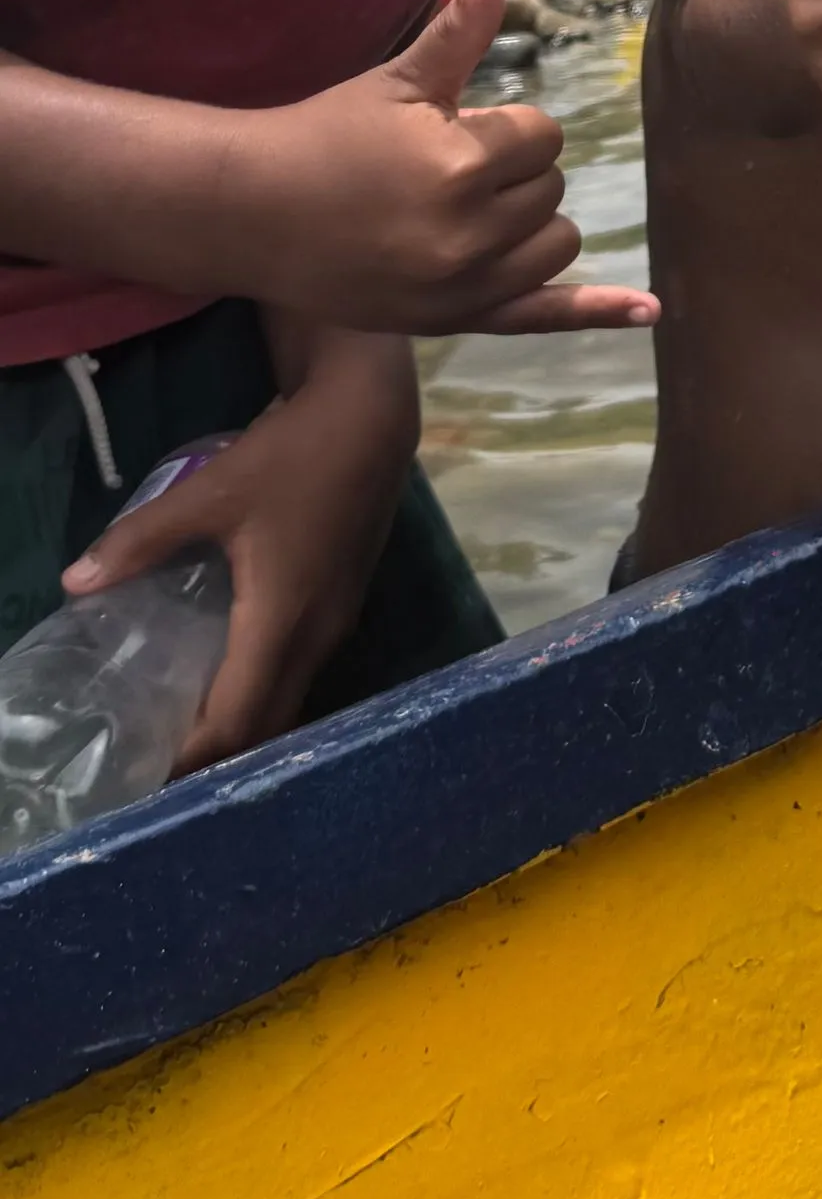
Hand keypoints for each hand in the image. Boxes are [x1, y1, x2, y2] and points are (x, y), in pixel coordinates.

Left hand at [61, 338, 416, 772]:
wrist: (370, 418)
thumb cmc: (292, 458)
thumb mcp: (210, 492)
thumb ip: (142, 540)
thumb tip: (74, 582)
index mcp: (283, 621)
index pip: (238, 720)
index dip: (195, 757)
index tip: (149, 779)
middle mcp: (318, 637)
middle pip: (268, 725)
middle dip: (216, 756)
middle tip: (158, 766)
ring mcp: (337, 623)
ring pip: (289, 700)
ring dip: (242, 726)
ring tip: (184, 732)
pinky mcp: (343, 605)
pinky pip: (299, 672)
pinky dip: (262, 692)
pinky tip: (226, 676)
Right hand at [239, 0, 659, 335]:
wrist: (255, 214)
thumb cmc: (327, 135)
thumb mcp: (398, 80)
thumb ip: (459, 31)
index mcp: (460, 165)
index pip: (541, 136)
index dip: (502, 126)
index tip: (452, 128)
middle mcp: (470, 234)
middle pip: (551, 190)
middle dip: (512, 172)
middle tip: (444, 168)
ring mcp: (462, 288)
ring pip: (555, 245)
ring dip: (530, 223)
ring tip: (470, 208)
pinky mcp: (453, 322)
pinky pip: (540, 320)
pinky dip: (596, 312)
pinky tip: (648, 310)